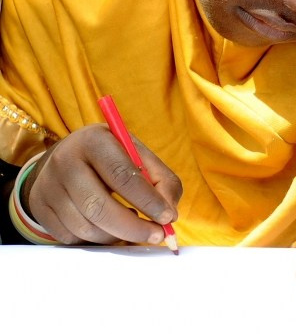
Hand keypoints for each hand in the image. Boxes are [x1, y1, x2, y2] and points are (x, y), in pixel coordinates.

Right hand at [23, 124, 181, 244]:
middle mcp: (65, 161)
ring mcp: (49, 187)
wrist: (64, 157)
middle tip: (156, 235)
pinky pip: (73, 239)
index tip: (167, 217)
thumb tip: (169, 213)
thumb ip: (160, 178)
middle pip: (99, 207)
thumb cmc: (109, 156)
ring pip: (87, 228)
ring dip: (117, 236)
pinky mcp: (41, 210)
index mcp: (93, 140)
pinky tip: (108, 227)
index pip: (121, 174)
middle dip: (133, 227)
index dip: (147, 199)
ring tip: (131, 227)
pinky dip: (98, 240)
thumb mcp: (135, 153)